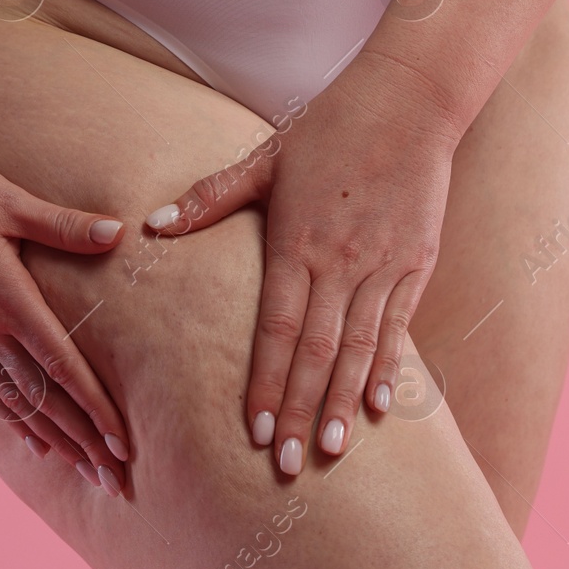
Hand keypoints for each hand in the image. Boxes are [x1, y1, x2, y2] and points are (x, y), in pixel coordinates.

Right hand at [0, 140, 131, 495]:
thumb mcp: (10, 201)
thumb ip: (63, 225)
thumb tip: (117, 232)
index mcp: (7, 300)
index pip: (61, 367)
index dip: (94, 409)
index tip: (121, 444)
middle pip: (44, 399)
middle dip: (83, 442)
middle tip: (117, 481)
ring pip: (17, 403)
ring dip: (56, 440)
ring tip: (86, 472)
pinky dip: (15, 419)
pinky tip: (35, 441)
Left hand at [146, 57, 464, 474]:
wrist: (410, 99)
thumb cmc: (329, 127)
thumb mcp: (264, 157)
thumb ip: (210, 198)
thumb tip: (152, 224)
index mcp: (296, 241)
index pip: (276, 329)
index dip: (265, 382)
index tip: (254, 431)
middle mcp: (340, 261)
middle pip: (316, 351)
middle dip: (300, 411)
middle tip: (288, 468)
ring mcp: (382, 265)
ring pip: (361, 348)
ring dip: (344, 402)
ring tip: (334, 450)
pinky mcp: (416, 262)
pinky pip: (399, 326)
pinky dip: (389, 368)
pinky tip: (381, 406)